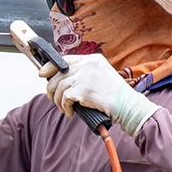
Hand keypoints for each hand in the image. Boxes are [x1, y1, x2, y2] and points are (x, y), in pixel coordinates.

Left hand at [40, 53, 159, 136]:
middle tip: (52, 97)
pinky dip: (64, 107)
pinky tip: (70, 112)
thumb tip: (64, 78)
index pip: (66, 59)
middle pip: (58, 73)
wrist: (128, 105)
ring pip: (58, 87)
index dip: (50, 66)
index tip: (42, 73)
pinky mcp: (82, 90)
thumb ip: (86, 72)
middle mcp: (88, 65)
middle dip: (51, 87)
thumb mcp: (102, 75)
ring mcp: (84, 77)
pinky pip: (64, 98)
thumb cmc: (116, 94)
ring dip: (57, 100)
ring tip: (63, 107)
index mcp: (93, 59)